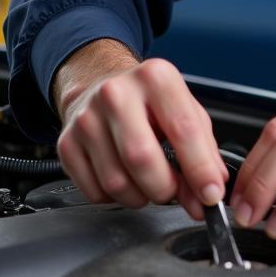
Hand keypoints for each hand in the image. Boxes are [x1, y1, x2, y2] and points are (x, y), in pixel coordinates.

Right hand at [54, 41, 227, 219]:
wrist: (100, 86)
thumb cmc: (150, 101)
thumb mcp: (185, 109)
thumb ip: (204, 149)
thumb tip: (210, 191)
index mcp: (156, 78)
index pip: (183, 129)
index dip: (200, 169)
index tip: (210, 195)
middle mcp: (117, 93)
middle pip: (142, 159)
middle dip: (165, 188)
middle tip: (173, 190)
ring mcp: (87, 118)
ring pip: (117, 182)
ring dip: (141, 196)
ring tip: (149, 182)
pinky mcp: (66, 143)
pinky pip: (95, 192)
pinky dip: (116, 198)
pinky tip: (125, 179)